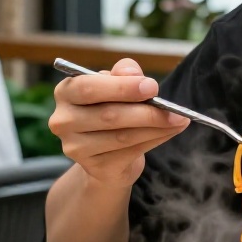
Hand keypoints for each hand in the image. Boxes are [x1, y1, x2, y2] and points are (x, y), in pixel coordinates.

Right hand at [47, 58, 189, 186]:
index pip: (89, 88)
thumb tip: (134, 74)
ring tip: (178, 120)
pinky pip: (130, 152)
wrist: (105, 154)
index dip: (121, 88)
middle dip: (145, 111)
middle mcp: (63, 121)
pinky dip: (155, 140)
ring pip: (123, 136)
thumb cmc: (110, 108)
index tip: (152, 87)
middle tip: (172, 109)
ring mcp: (76, 148)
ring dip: (156, 127)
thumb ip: (123, 73)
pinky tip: (170, 131)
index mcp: (65, 93)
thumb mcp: (115, 84)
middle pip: (108, 115)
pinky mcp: (95, 168)